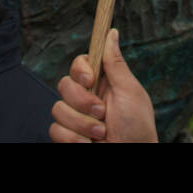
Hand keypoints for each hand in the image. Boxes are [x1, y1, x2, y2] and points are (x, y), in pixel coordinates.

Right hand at [50, 28, 157, 142]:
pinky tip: (88, 144)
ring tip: (101, 134)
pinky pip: (55, 130)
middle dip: (82, 102)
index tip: (89, 79)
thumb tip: (111, 33)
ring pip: (58, 109)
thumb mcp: (130, 92)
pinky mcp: (68, 137)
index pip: (80, 64)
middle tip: (102, 113)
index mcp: (102, 83)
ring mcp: (75, 118)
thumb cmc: (138, 129)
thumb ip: (115, 64)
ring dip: (81, 124)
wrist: (131, 159)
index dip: (80, 70)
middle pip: (64, 85)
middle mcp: (86, 98)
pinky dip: (73, 139)